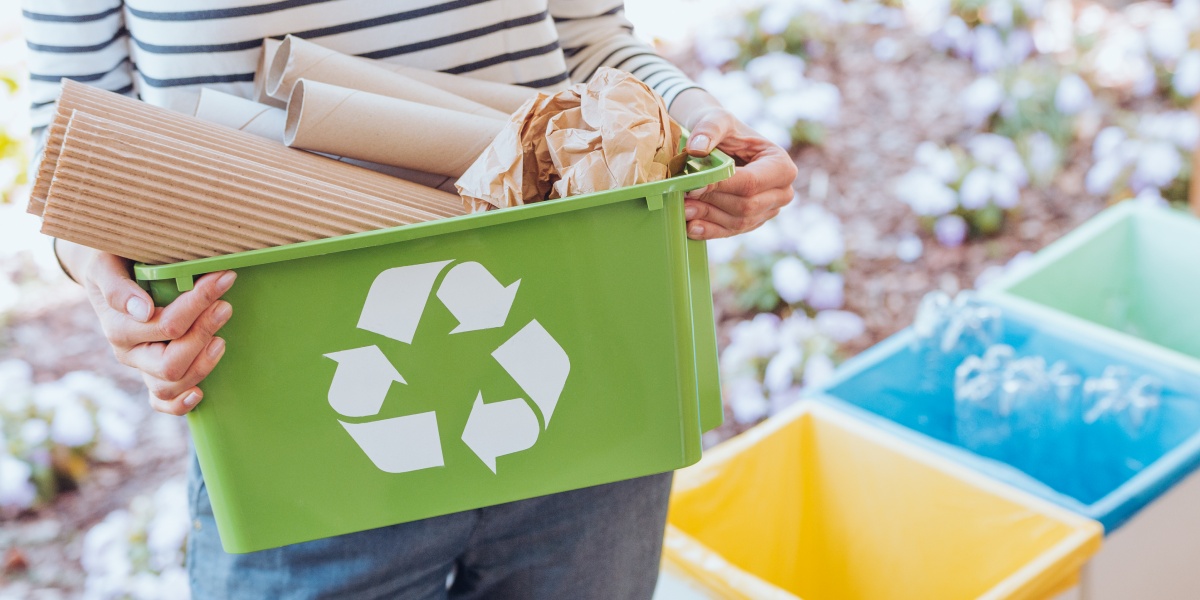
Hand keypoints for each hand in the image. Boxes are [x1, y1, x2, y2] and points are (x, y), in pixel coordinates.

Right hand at [68, 246, 235, 414]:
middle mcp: (129, 353)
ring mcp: (141, 368)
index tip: (224, 278)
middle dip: (203, 334)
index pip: (166, 326)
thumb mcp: (106, 265)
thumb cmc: (113, 263)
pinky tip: (199, 394)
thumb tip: (142, 310)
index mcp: (118, 328)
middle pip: (171, 363)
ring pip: (170, 386)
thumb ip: (118, 287)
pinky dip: (179, 405)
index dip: (198, 303)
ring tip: (221, 339)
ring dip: (202, 365)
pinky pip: (162, 403)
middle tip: (225, 306)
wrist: (108, 271)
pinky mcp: (153, 375)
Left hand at [670, 90, 798, 239]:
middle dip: (712, 203)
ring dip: (708, 217)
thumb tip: (697, 148)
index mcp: (781, 165)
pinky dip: (710, 230)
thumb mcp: (717, 119)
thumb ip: (709, 129)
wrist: (720, 143)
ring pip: (738, 222)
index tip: (693, 185)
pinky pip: (732, 231)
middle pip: (746, 206)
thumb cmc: (723, 129)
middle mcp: (782, 192)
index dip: (722, 186)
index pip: (751, 183)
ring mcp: (768, 210)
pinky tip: (691, 227)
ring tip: (682, 209)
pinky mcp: (752, 222)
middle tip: (683, 197)